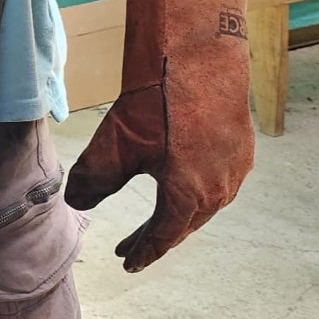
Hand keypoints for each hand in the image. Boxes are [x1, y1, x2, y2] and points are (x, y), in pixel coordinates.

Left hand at [64, 0, 252, 271]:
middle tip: (131, 247)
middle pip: (185, 225)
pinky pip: (219, 182)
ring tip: (156, 219)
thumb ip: (94, 180)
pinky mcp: (243, 148)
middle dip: (157, 237)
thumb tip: (75, 202)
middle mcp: (219, 190)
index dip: (144, 252)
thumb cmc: (158, 100)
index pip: (163, 237)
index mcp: (189, 197)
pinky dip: (197, 191)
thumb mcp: (116, 143)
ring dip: (179, 215)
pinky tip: (185, 184)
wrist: (200, 55)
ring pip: (205, 204)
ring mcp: (236, 169)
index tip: (127, 263)